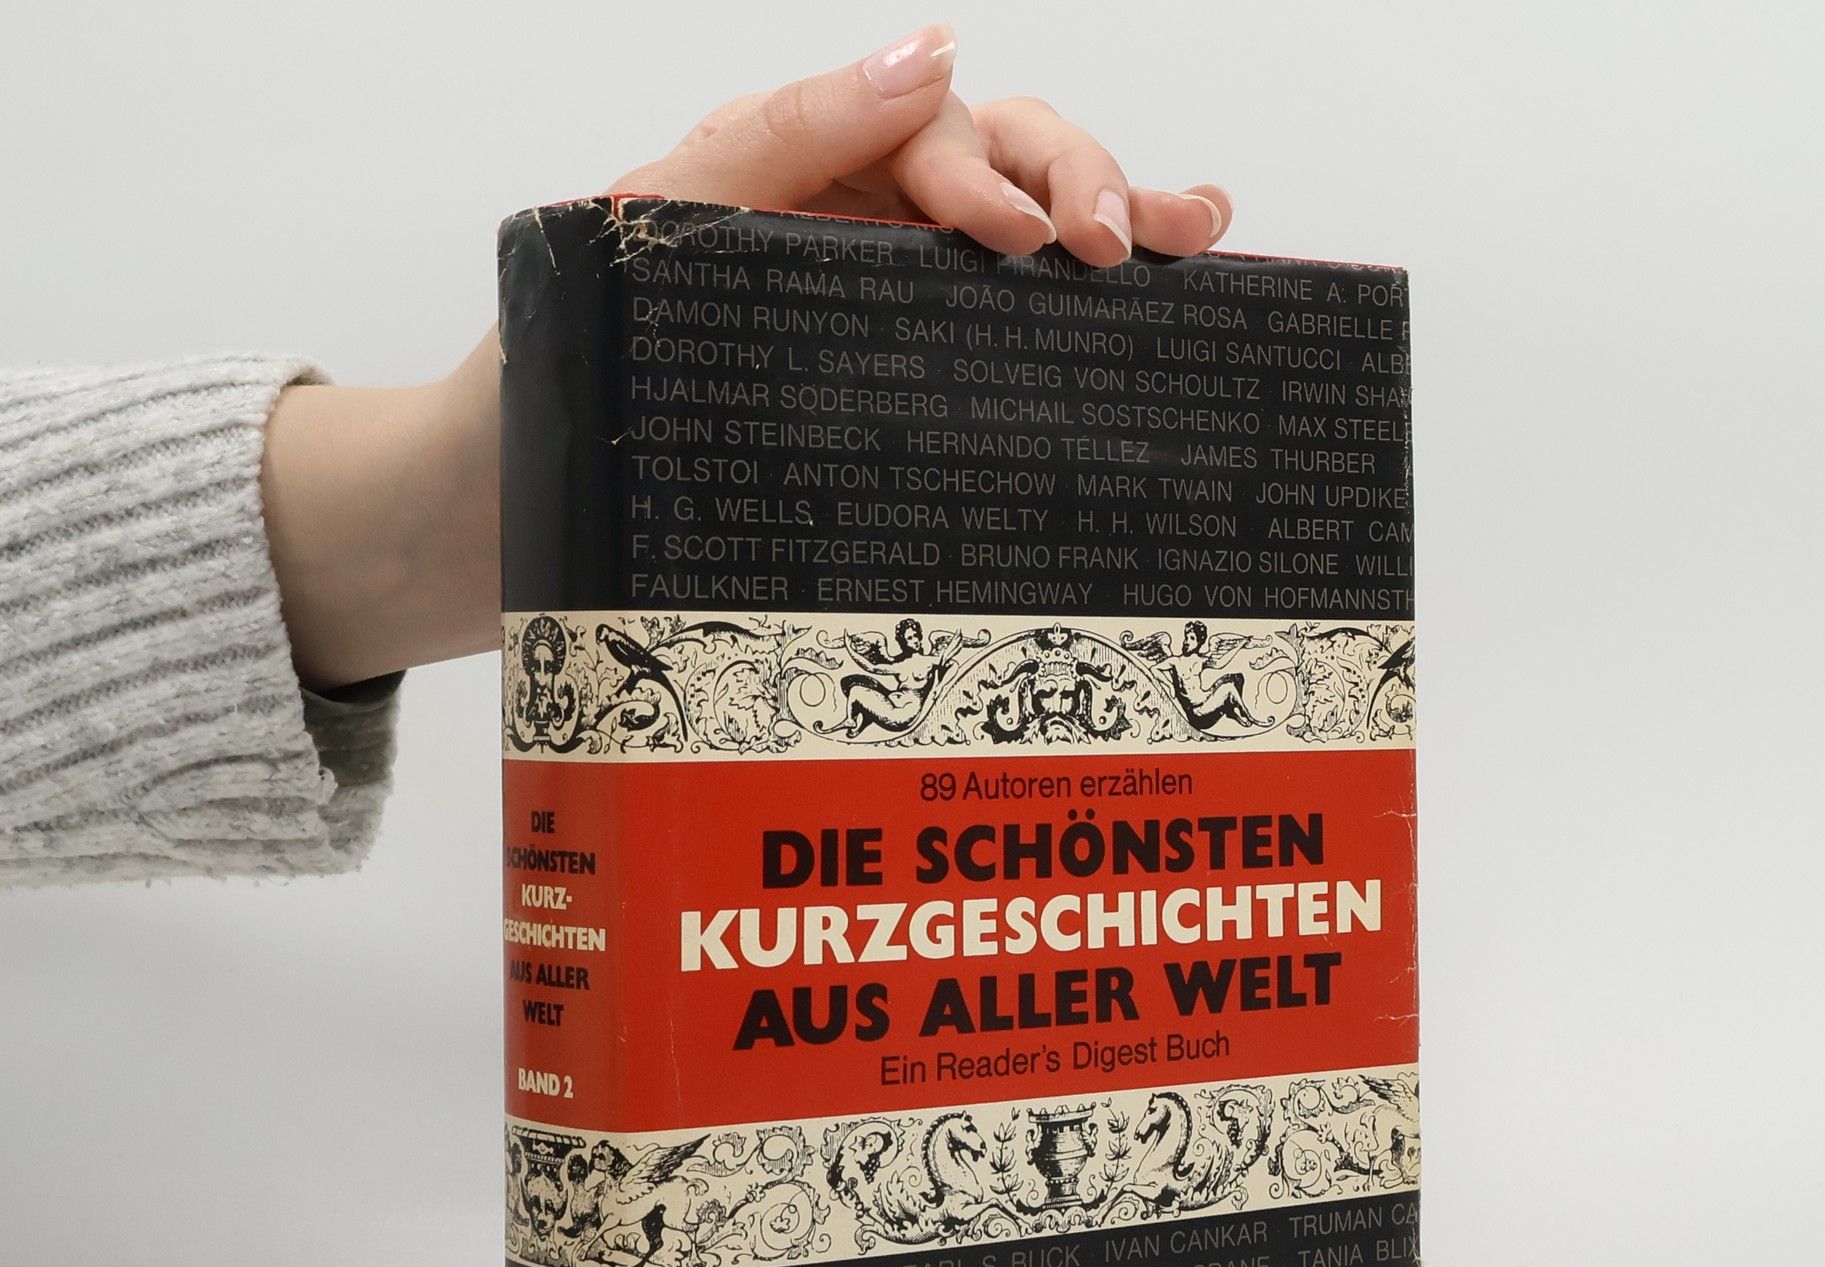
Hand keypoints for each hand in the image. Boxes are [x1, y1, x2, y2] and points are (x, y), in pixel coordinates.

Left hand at [264, 22, 1234, 689]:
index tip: (1015, 241)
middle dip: (1075, 180)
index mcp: (795, 176)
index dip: (987, 168)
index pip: (924, 129)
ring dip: (1115, 213)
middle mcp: (850, 227)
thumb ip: (775, 140)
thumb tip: (928, 53)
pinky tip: (1171, 291)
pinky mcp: (901, 390)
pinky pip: (1006, 330)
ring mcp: (882, 306)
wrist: (503, 523)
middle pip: (1000, 156)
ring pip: (1024, 229)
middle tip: (1121, 245)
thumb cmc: (558, 385)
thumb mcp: (643, 232)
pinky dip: (1089, 304)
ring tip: (1188, 238)